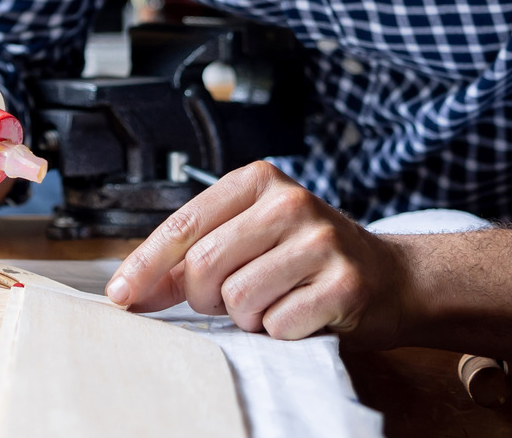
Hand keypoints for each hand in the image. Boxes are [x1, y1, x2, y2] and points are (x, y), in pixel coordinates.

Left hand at [105, 161, 410, 345]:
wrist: (390, 277)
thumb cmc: (307, 258)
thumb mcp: (250, 238)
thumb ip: (190, 257)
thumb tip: (131, 290)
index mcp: (259, 181)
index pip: (184, 223)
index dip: (146, 265)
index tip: (122, 294)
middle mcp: (291, 203)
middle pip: (203, 266)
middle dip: (205, 297)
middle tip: (231, 297)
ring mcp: (320, 242)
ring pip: (237, 299)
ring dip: (246, 316)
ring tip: (274, 300)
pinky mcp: (343, 284)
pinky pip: (277, 324)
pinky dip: (279, 331)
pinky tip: (301, 312)